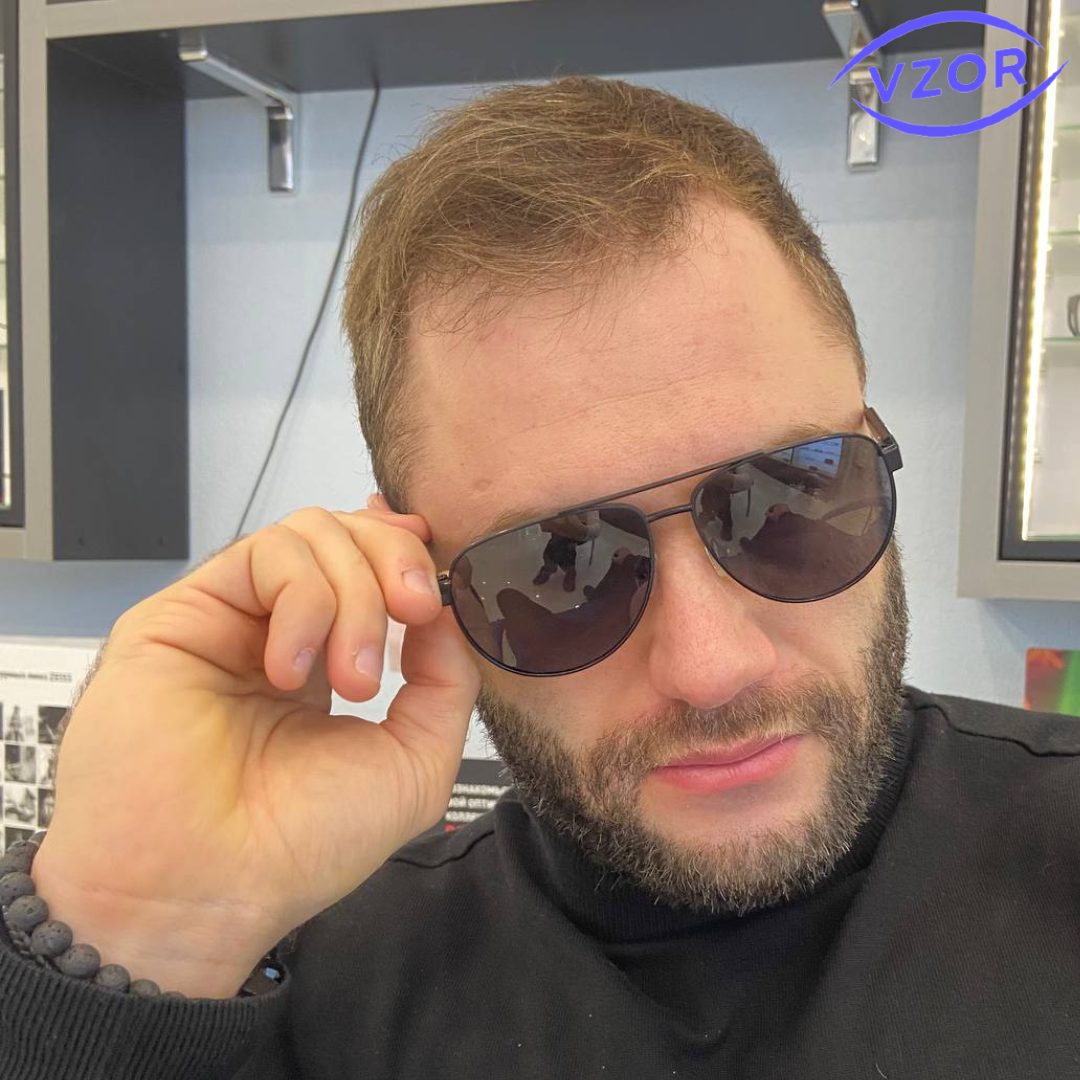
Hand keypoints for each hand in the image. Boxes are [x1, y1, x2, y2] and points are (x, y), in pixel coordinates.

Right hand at [31, 500, 479, 995]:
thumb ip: (446, 682)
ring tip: (351, 679)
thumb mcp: (413, 765)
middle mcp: (278, 634)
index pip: (371, 571)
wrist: (202, 888)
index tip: (438, 581)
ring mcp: (232, 619)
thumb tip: (446, 613)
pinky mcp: (184, 610)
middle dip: (398, 561)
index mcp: (326, 665)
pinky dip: (304, 600)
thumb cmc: (298, 844)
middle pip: (348, 536)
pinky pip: (265, 554)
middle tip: (415, 613)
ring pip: (311, 535)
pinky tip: (291, 671)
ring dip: (355, 595)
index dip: (409, 554)